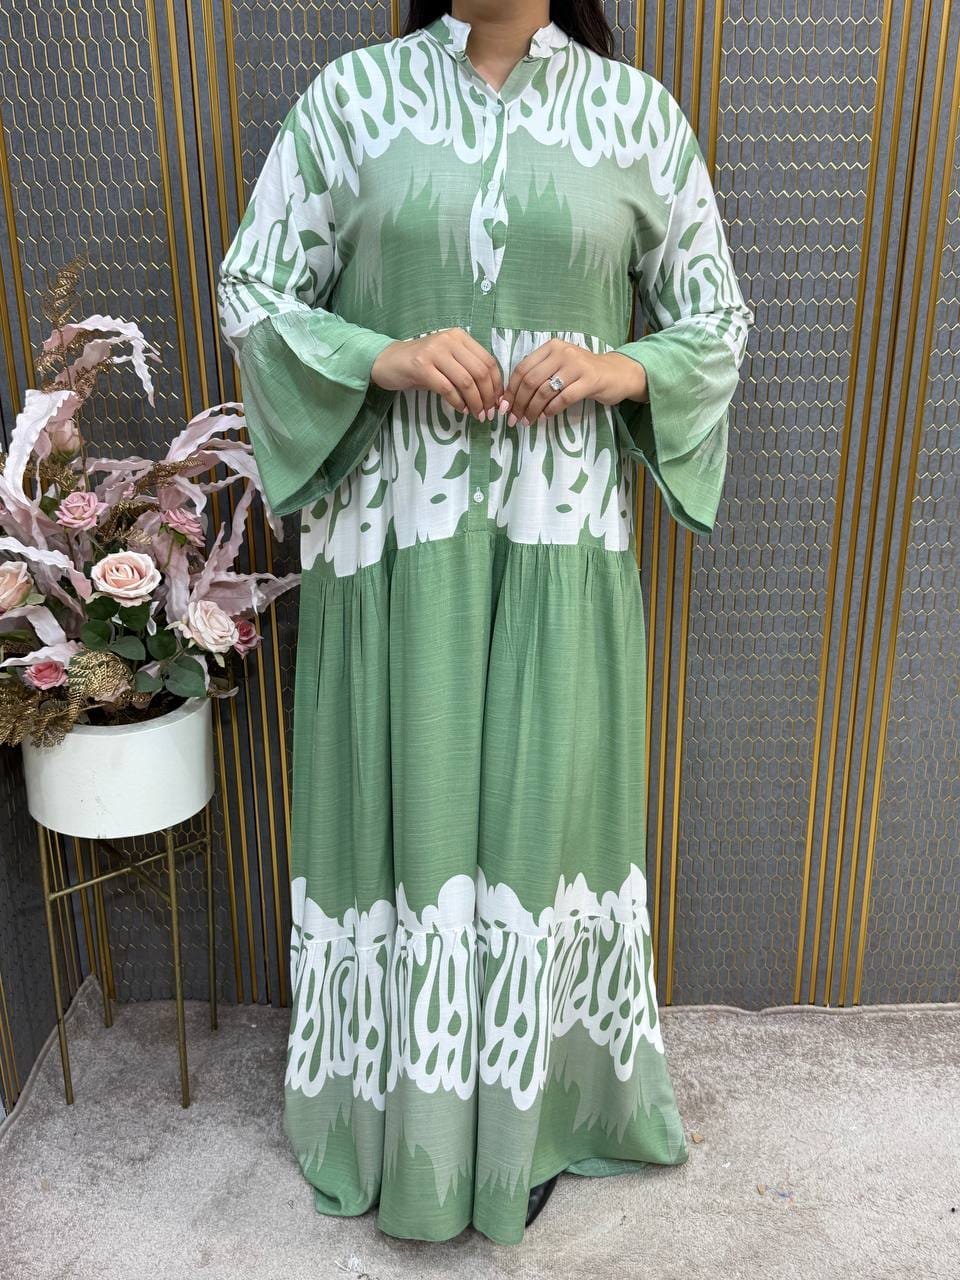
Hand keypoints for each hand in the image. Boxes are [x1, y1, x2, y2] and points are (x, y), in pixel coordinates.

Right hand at [371, 328, 503, 419]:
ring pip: (466, 381)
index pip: (488, 361)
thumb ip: (467, 371)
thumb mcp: (447, 361)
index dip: (497, 385)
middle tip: (488, 413)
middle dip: (488, 396)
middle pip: (480, 372)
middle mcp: (448, 340)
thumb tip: (492, 395)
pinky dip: (458, 402)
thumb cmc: (420, 365)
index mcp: (459, 337)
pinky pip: (447, 388)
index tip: (497, 402)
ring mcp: (434, 352)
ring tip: (477, 415)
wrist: (387, 362)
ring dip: (475, 402)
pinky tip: (461, 410)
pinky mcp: (421, 366)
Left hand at [500, 340, 648, 425]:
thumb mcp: (559, 366)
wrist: (616, 373)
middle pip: (530, 380)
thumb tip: (511, 399)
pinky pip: (563, 398)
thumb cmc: (583, 372)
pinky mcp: (589, 380)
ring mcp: (576, 365)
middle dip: (519, 403)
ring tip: (528, 421)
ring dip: (533, 410)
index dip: (510, 390)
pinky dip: (551, 410)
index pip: (522, 368)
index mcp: (551, 347)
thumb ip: (539, 375)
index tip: (505, 407)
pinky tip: (545, 417)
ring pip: (545, 391)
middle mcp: (562, 352)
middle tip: (514, 419)